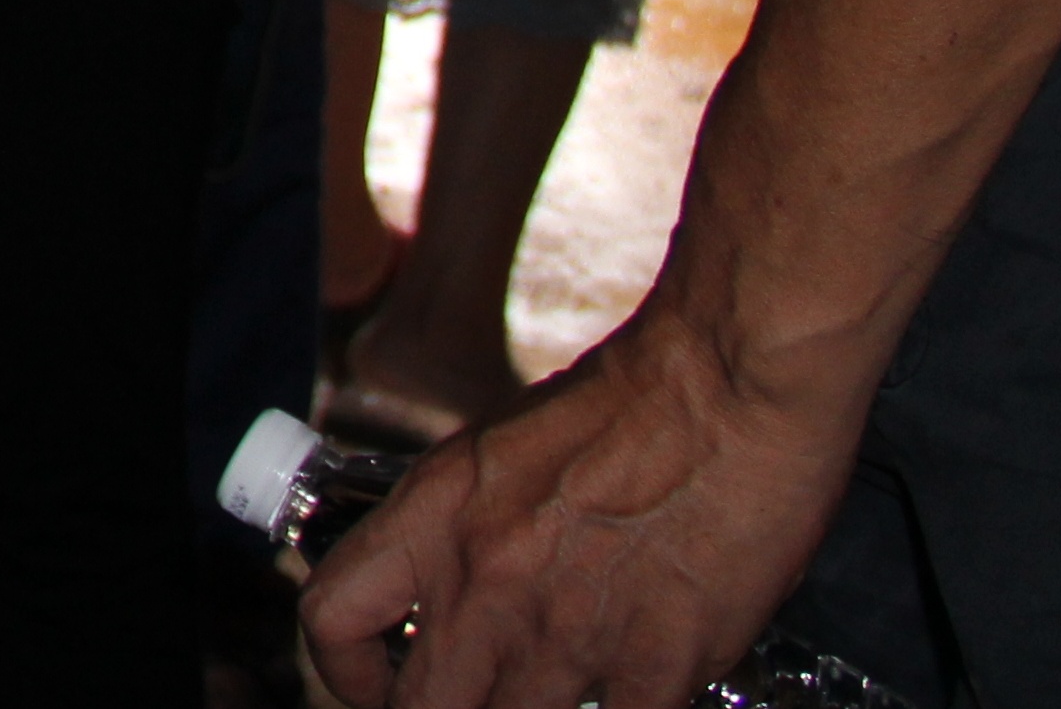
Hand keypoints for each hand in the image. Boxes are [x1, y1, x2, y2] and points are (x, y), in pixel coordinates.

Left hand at [302, 313, 863, 707]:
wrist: (728, 384)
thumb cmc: (628, 402)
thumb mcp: (498, 454)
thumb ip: (464, 532)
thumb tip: (455, 596)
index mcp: (435, 516)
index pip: (332, 617)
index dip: (347, 671)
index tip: (380, 683)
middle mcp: (484, 583)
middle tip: (471, 701)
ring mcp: (568, 633)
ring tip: (565, 684)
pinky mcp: (657, 664)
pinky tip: (640, 689)